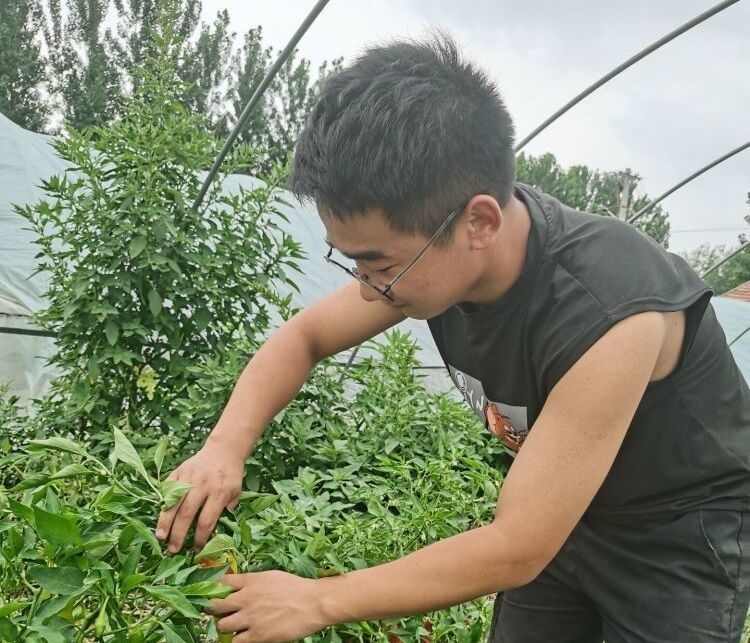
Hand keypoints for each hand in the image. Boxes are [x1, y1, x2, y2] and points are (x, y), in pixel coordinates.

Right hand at [155, 439, 244, 551]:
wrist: (224, 450)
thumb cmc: (230, 475)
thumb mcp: (236, 492)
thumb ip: (227, 510)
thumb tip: (215, 532)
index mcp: (219, 492)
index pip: (206, 520)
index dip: (200, 537)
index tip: (196, 549)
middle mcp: (202, 485)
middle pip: (186, 513)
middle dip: (178, 534)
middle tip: (173, 549)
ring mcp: (188, 477)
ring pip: (173, 502)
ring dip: (165, 521)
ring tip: (160, 536)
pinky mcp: (179, 471)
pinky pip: (167, 489)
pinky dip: (162, 503)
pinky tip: (159, 516)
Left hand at [208, 570, 329, 641]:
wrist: (313, 603)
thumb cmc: (296, 588)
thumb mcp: (272, 576)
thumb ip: (254, 581)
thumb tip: (241, 586)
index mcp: (251, 581)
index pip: (222, 582)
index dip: (216, 588)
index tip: (216, 592)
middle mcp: (246, 598)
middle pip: (215, 604)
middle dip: (214, 609)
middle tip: (219, 612)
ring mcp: (250, 618)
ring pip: (221, 625)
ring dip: (226, 626)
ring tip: (234, 626)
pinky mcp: (257, 635)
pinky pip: (235, 641)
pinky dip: (237, 639)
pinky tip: (244, 636)